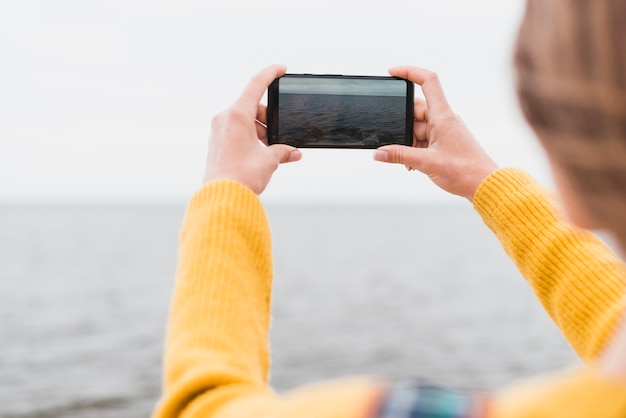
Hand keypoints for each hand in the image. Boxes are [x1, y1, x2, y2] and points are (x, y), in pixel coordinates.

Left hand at [203, 64, 301, 194]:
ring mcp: (218, 130)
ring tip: (271, 152)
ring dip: (261, 131)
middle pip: (253, 107)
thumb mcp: (269, 160)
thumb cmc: (242, 176)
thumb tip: (293, 152)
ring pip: (245, 121)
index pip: (256, 84)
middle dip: (269, 119)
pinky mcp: (216, 142)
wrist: (221, 198)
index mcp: (237, 114)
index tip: (282, 69)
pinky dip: (251, 138)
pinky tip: (260, 155)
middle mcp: (224, 118)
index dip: (271, 73)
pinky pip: (237, 132)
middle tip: (281, 136)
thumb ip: (283, 151)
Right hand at [374, 66, 498, 201]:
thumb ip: (400, 156)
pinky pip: (422, 140)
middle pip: (415, 109)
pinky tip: (411, 165)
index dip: (409, 72)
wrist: (485, 186)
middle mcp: (444, 119)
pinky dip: (413, 150)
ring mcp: (444, 131)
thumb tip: (378, 153)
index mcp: (443, 116)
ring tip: (407, 161)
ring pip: (416, 128)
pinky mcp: (444, 143)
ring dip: (407, 142)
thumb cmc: (464, 172)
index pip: (428, 81)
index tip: (391, 73)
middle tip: (393, 140)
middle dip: (401, 124)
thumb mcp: (426, 163)